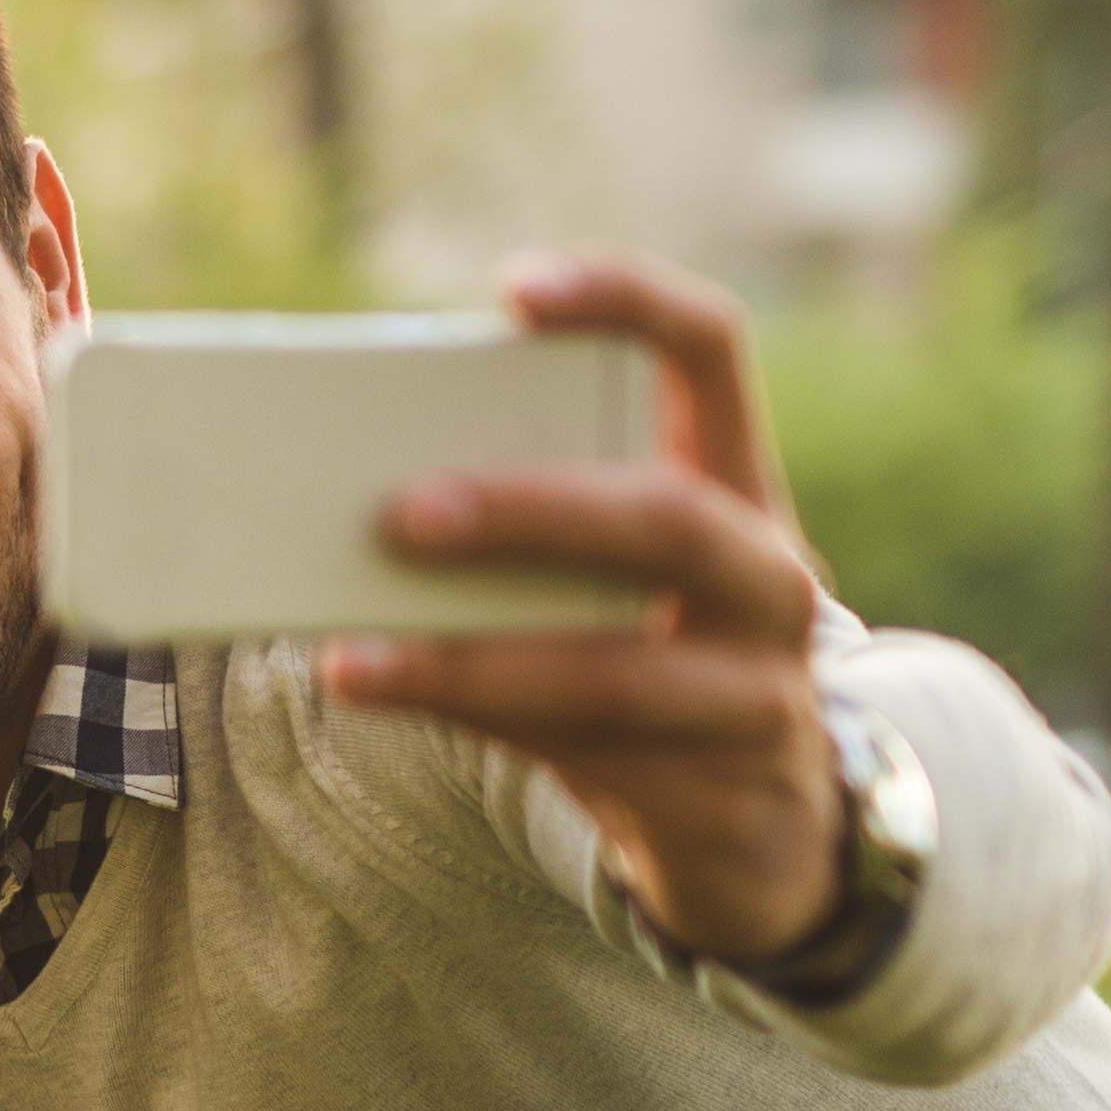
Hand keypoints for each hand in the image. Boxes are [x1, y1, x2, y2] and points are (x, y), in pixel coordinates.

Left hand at [320, 250, 850, 966]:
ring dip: (471, 662)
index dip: (626, 302)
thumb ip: (525, 530)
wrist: (753, 821)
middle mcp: (768, 575)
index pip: (708, 350)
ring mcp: (758, 692)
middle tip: (403, 513)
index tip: (515, 289)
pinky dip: (474, 723)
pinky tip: (389, 699)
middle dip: (528, 511)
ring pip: (615, 673)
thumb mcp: (613, 579)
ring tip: (353, 659)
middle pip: (664, 518)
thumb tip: (342, 503)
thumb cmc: (645, 658)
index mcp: (736, 481)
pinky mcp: (716, 793)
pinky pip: (585, 756)